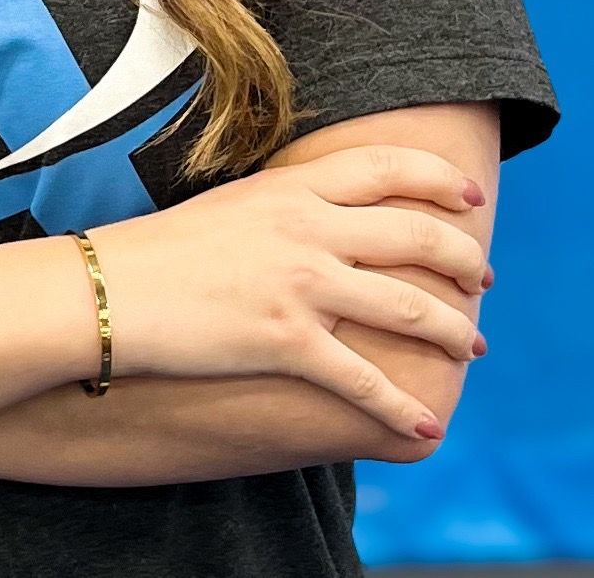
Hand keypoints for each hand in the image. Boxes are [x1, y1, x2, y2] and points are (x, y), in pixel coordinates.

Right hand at [84, 144, 492, 441]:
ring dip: (454, 331)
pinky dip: (402, 408)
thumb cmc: (163, 248)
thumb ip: (288, 204)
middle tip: (482, 279)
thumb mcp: (234, 203)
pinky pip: (365, 381)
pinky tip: (425, 424)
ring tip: (473, 346)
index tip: (472, 198)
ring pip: (409, 307)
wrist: (111, 289)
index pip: (388, 169)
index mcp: (293, 188)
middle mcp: (308, 229)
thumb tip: (328, 213)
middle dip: (463, 260)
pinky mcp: (288, 343)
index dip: (441, 181)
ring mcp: (302, 285)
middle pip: (416, 238)